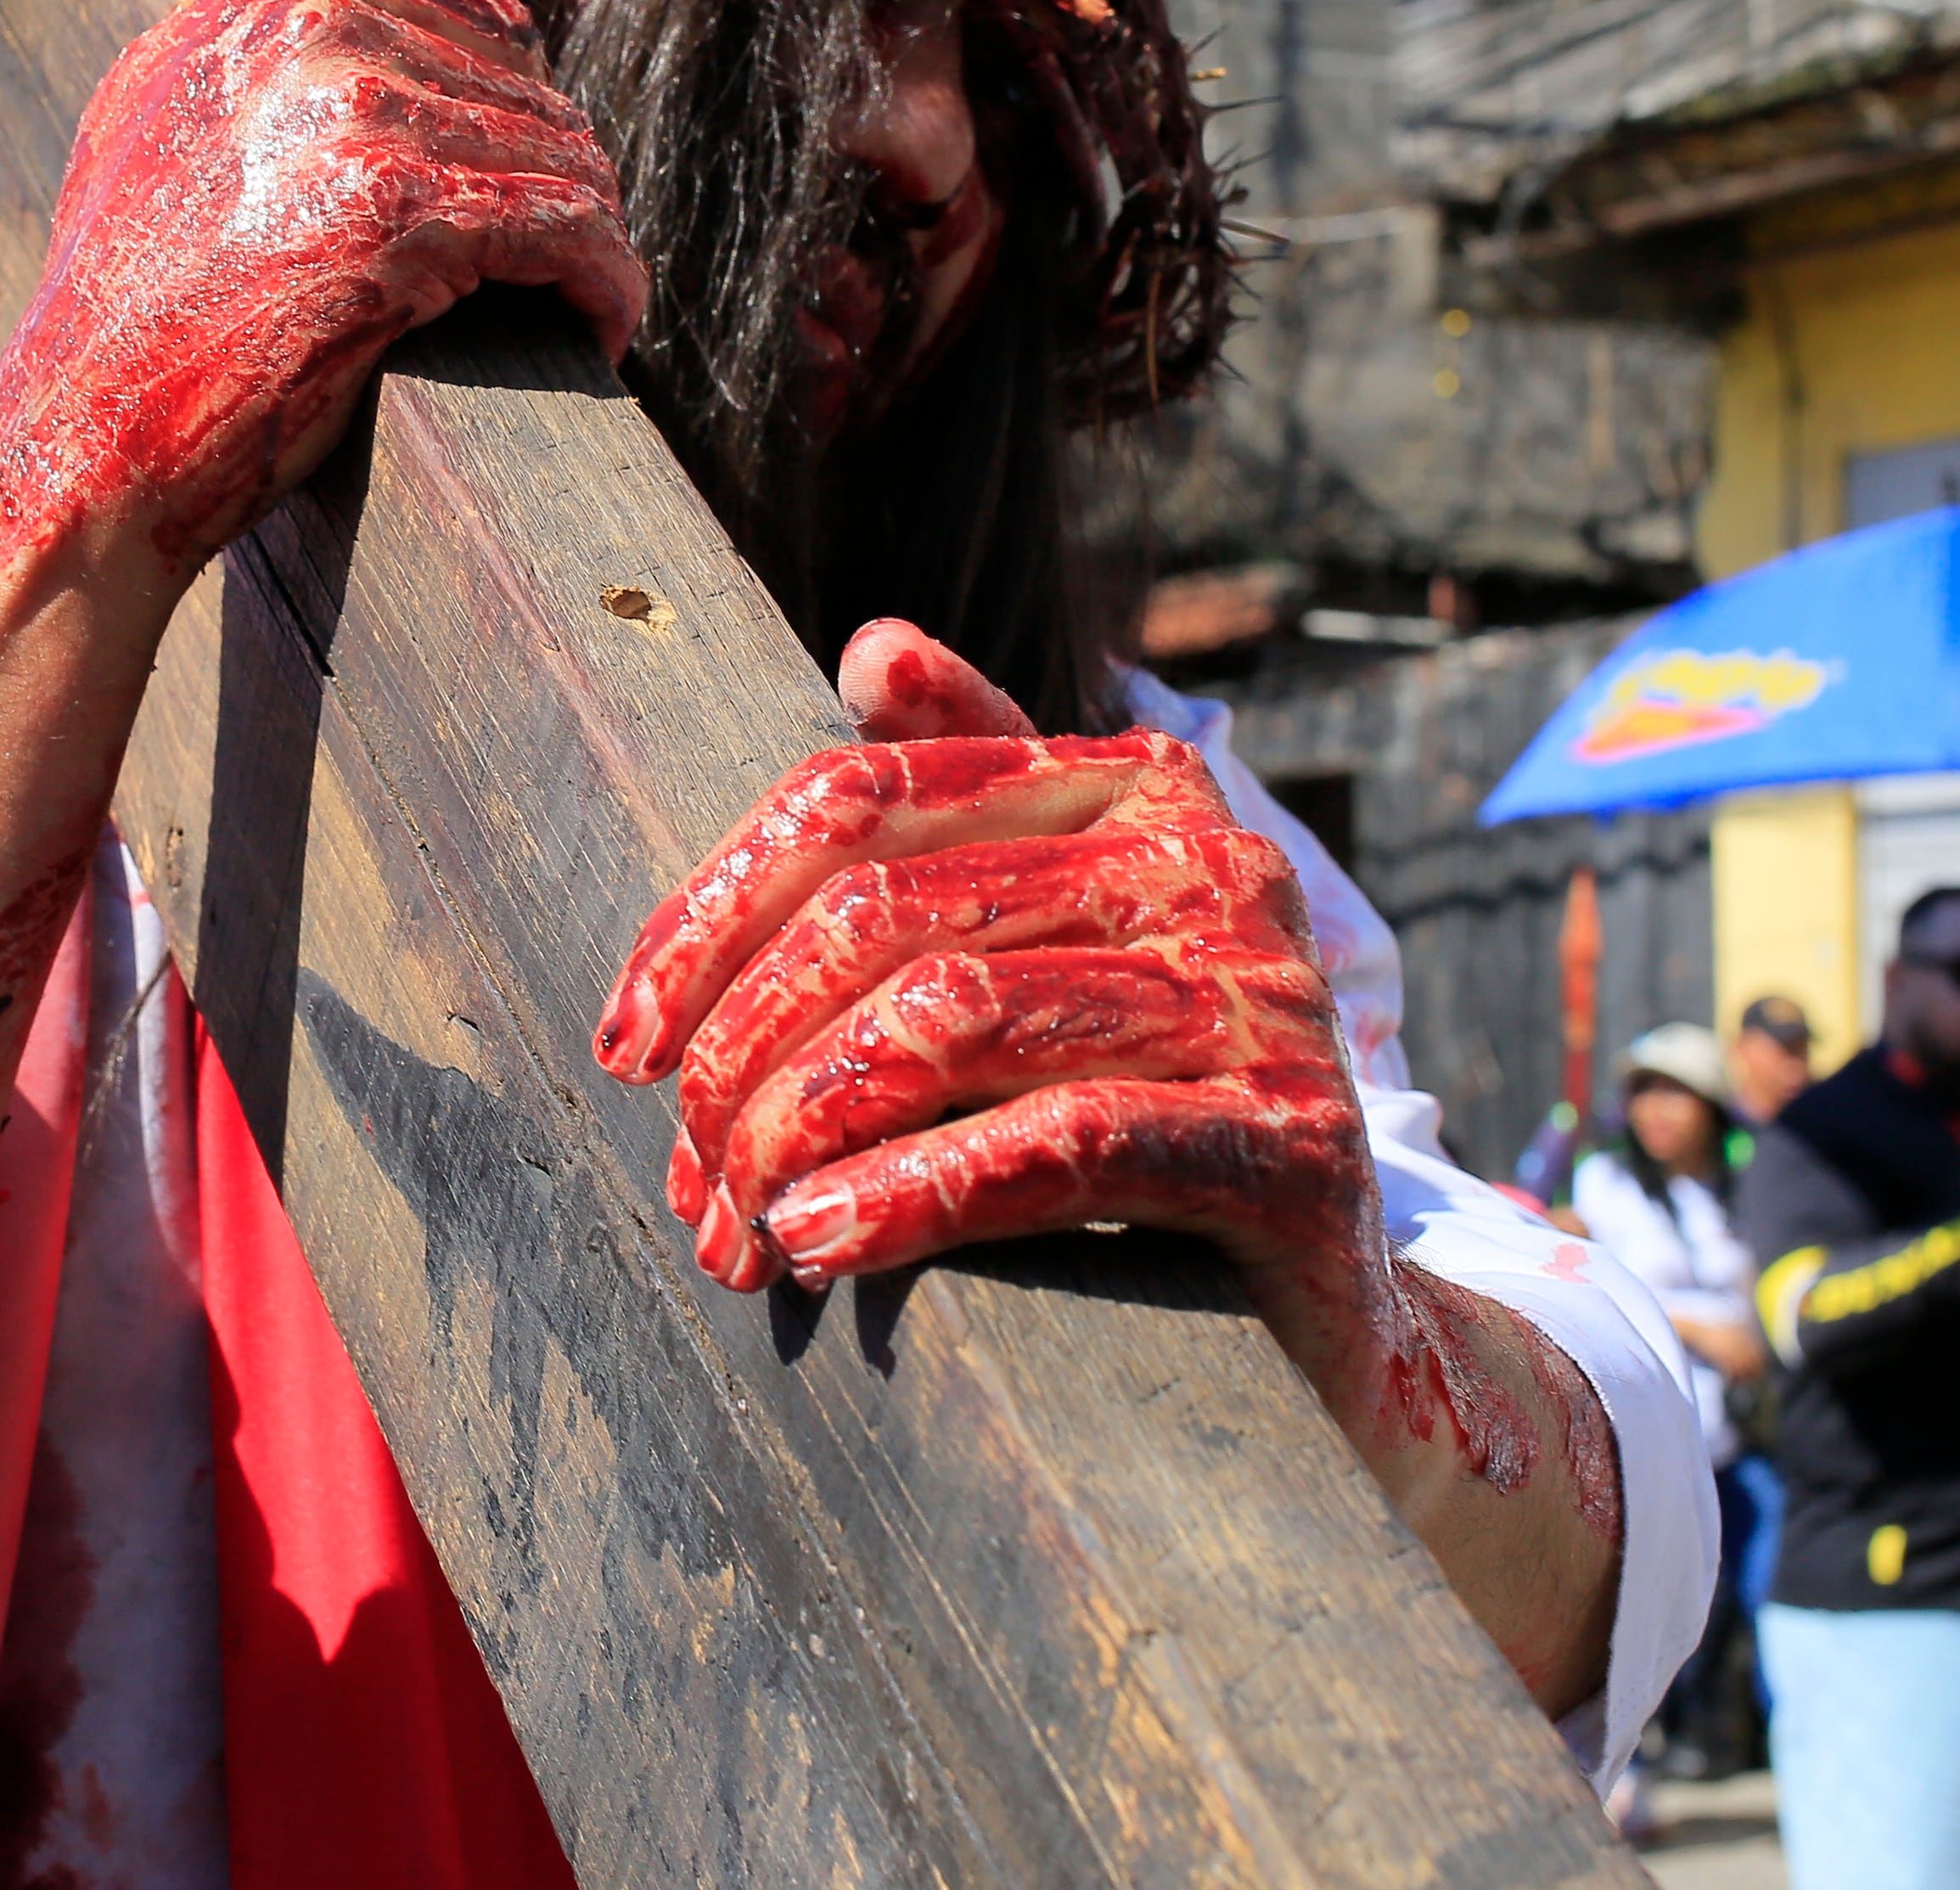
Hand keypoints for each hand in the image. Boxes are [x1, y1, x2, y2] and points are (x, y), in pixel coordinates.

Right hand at [0, 0, 644, 570]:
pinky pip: (568, 234)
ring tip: (584, 306)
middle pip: (530, 91)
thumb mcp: (152, 118)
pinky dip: (605, 285)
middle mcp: (310, 30)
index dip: (510, 117)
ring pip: (563, 160)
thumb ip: (248, 10)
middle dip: (558, 183)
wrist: (83, 438)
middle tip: (560, 272)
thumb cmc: (120, 304)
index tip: (512, 195)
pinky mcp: (399, 221)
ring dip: (591, 242)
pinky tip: (603, 331)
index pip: (474, 22)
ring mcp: (355, 118)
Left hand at [602, 622, 1624, 1712]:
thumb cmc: (1153, 1108)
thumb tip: (872, 648)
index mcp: (1135, 783)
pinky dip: (917, 1192)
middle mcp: (1209, 859)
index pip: (857, 796)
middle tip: (682, 1176)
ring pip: (954, 1017)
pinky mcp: (1294, 1137)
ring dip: (803, 1129)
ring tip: (734, 1226)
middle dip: (743, 1050)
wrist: (1336, 1312)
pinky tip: (823, 1241)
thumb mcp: (1055, 942)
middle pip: (885, 912)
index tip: (623, 1041)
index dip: (712, 915)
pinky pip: (1062, 1139)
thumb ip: (965, 801)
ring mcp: (1262, 992)